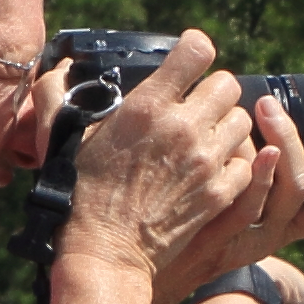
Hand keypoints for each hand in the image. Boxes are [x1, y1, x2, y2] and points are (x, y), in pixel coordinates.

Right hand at [60, 32, 263, 290]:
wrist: (104, 253)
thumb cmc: (78, 195)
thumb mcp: (61, 139)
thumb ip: (57, 96)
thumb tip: (59, 68)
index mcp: (147, 106)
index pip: (197, 50)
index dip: (195, 51)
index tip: (188, 62)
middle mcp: (183, 127)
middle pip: (228, 84)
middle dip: (213, 92)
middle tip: (197, 108)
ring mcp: (205, 161)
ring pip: (242, 121)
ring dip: (227, 127)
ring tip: (207, 141)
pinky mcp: (219, 193)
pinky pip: (246, 163)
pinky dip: (234, 165)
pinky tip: (214, 172)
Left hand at [153, 95, 303, 303]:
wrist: (125, 270)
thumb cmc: (163, 232)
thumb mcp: (210, 207)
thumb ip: (230, 171)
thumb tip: (240, 118)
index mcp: (270, 229)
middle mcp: (264, 237)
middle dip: (296, 140)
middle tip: (270, 105)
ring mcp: (241, 238)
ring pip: (288, 192)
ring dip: (283, 142)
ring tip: (264, 109)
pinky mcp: (214, 237)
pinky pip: (252, 205)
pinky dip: (263, 175)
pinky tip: (260, 149)